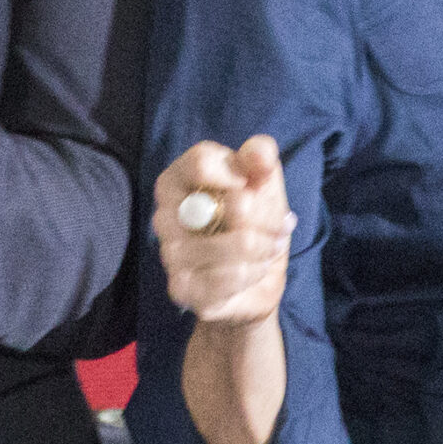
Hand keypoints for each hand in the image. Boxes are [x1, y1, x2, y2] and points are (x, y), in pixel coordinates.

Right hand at [152, 137, 295, 326]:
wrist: (253, 277)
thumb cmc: (252, 219)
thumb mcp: (261, 179)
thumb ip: (260, 155)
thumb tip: (258, 156)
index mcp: (174, 180)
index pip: (202, 162)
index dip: (240, 173)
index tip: (252, 185)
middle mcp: (164, 215)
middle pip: (233, 204)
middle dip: (267, 216)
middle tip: (278, 224)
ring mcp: (169, 254)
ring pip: (240, 243)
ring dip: (266, 247)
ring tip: (269, 247)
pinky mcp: (181, 288)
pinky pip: (233, 277)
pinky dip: (255, 272)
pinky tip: (254, 269)